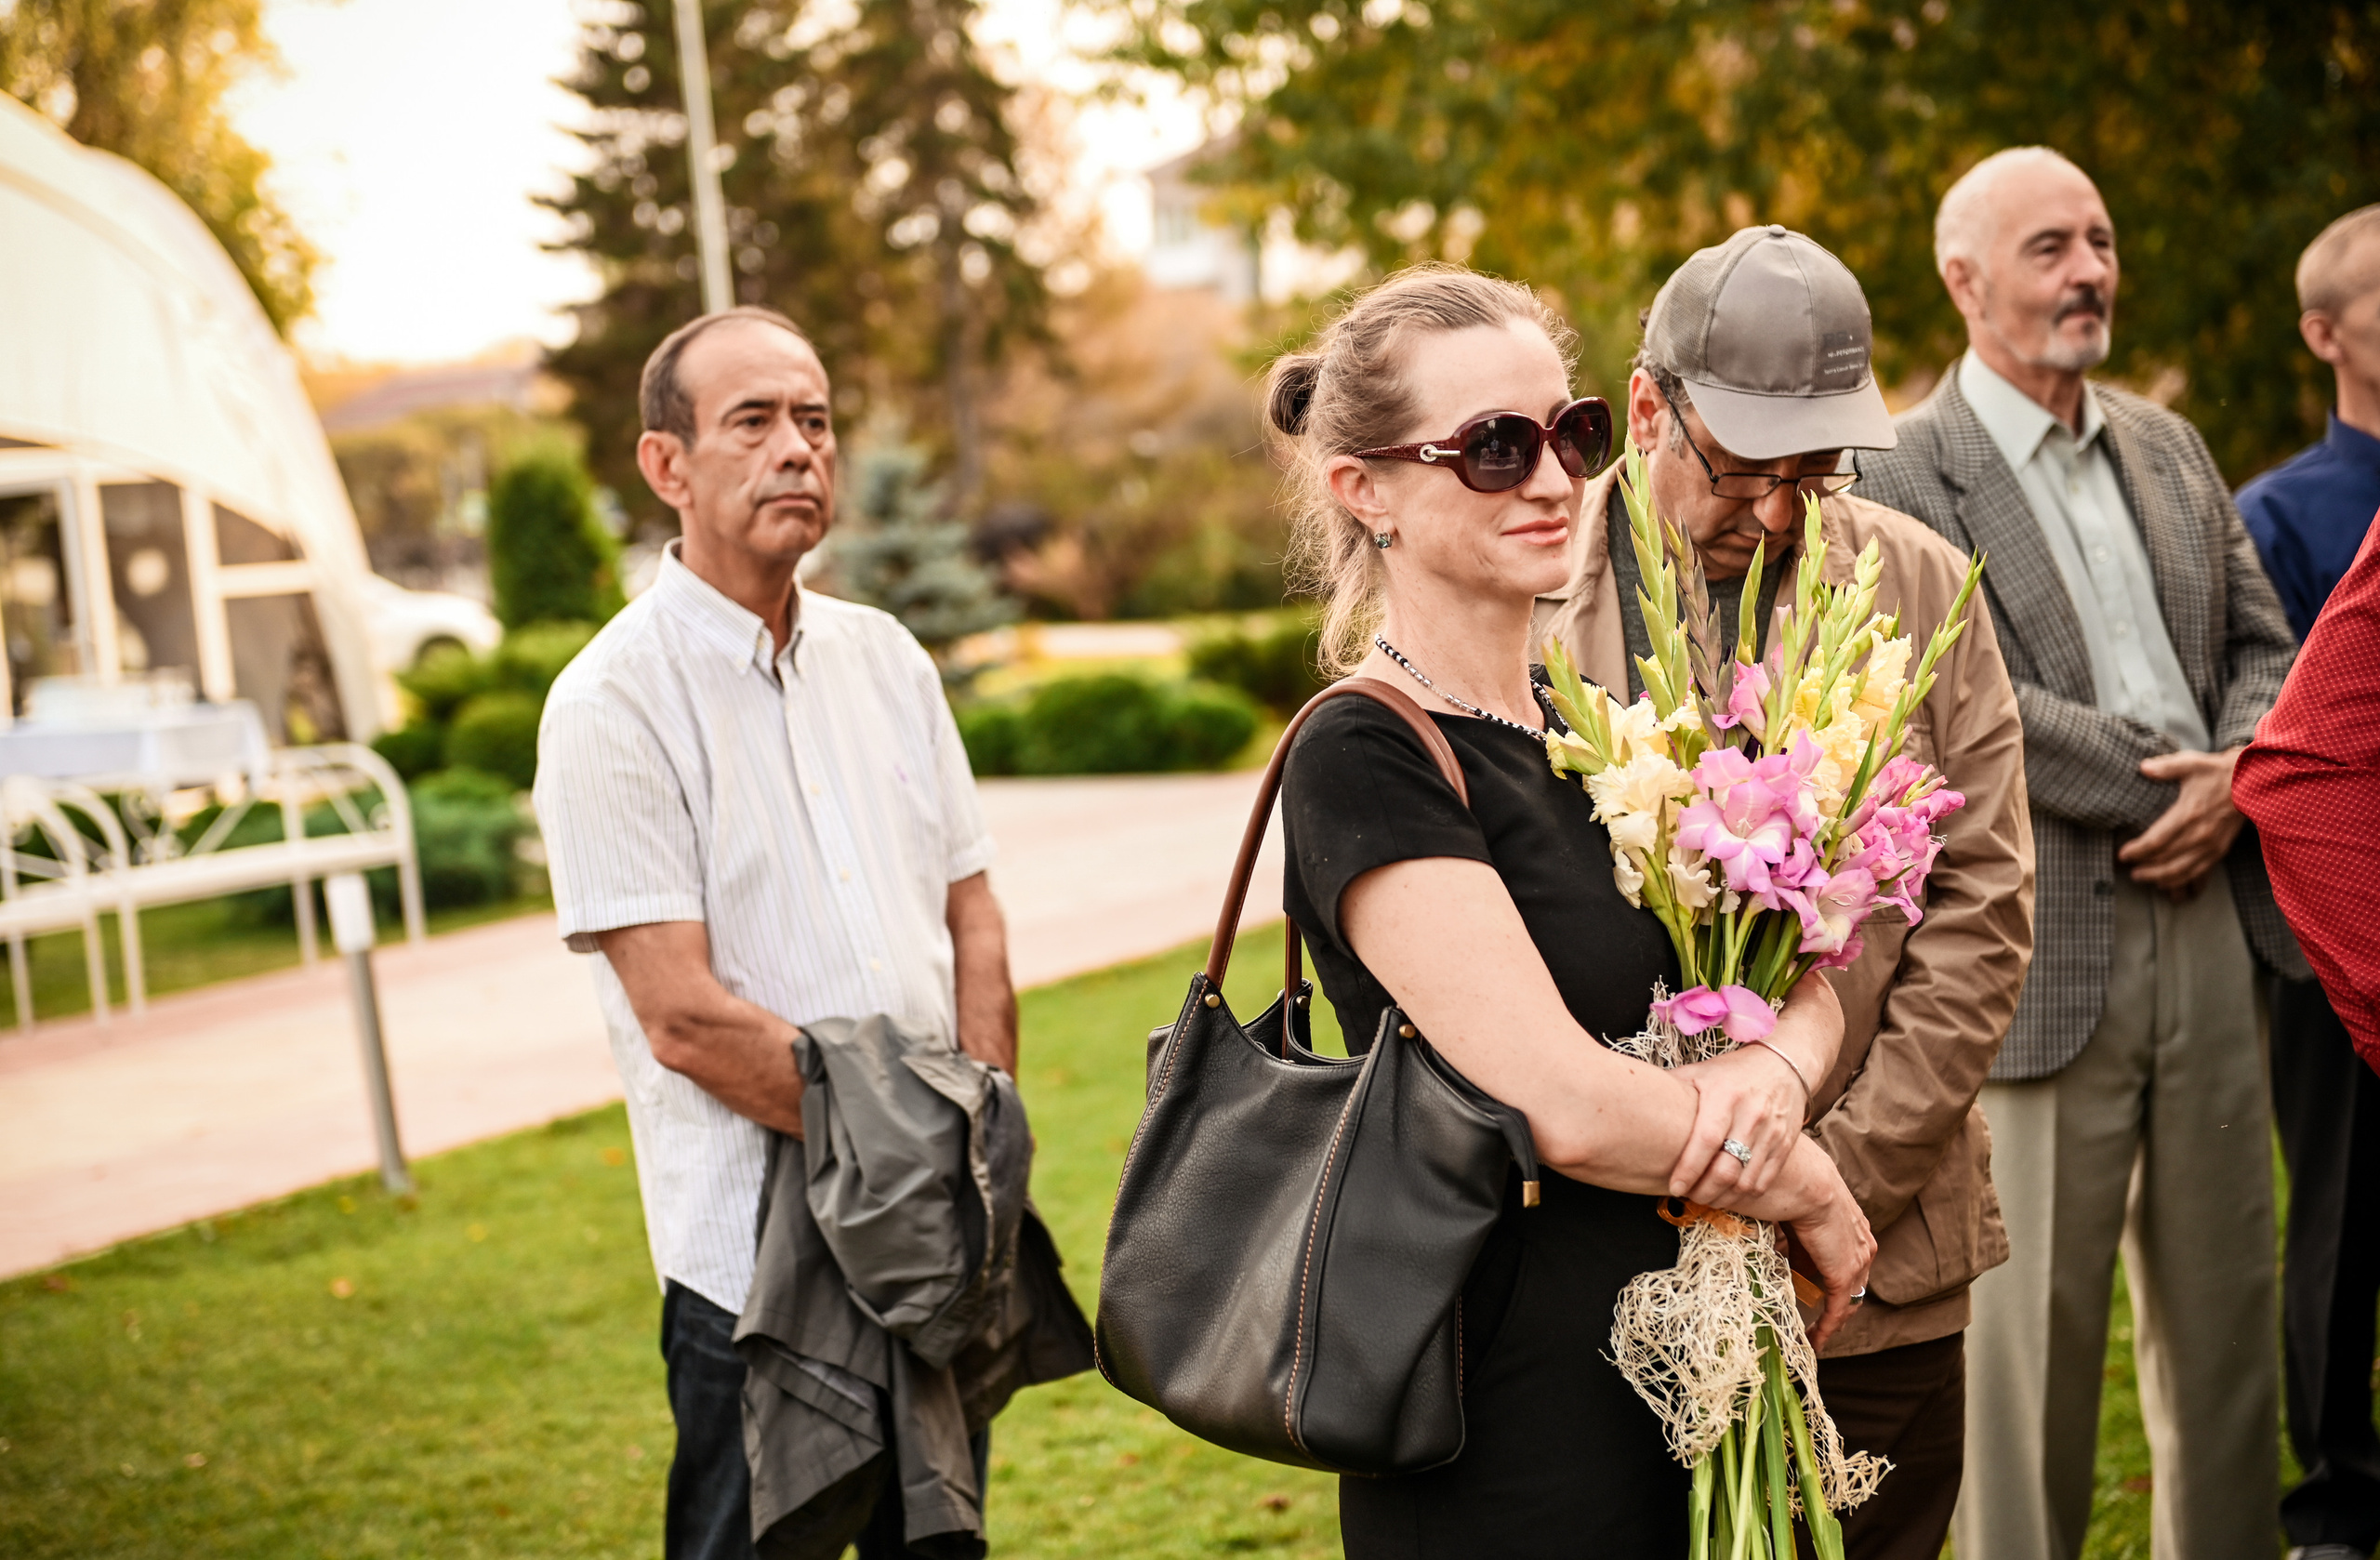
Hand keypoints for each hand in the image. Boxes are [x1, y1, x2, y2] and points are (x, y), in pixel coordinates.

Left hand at [1669, 1046, 1804, 1202]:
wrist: (1784, 1066)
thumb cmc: (1731, 1072)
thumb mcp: (1700, 1073)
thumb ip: (1672, 1090)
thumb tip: (1631, 1103)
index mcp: (1725, 1095)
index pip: (1706, 1139)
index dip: (1689, 1168)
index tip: (1675, 1187)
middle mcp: (1752, 1114)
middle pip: (1727, 1168)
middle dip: (1704, 1191)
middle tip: (1687, 1196)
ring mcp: (1772, 1131)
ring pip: (1747, 1181)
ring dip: (1723, 1197)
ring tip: (1704, 1197)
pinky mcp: (1785, 1145)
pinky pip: (1764, 1181)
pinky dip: (1744, 1195)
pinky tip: (1727, 1194)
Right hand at [1775, 1147, 1874, 1350]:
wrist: (1806, 1183)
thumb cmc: (1795, 1187)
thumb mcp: (1797, 1216)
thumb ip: (1794, 1240)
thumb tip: (1781, 1258)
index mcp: (1855, 1229)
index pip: (1851, 1264)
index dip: (1836, 1283)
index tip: (1818, 1295)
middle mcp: (1863, 1247)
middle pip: (1855, 1287)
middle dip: (1837, 1308)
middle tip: (1818, 1324)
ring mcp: (1858, 1262)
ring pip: (1848, 1301)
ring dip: (1831, 1321)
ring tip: (1812, 1336)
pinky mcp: (1844, 1274)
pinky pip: (1837, 1309)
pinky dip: (1825, 1327)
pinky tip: (1813, 1339)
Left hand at [2119, 748, 2244, 896]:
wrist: (2251, 783)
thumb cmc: (2216, 772)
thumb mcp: (2191, 763)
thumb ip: (2166, 766)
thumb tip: (2143, 767)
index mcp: (2188, 814)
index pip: (2156, 840)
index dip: (2137, 850)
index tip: (2122, 854)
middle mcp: (2200, 834)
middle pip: (2166, 860)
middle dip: (2145, 868)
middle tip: (2129, 870)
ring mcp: (2212, 845)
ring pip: (2182, 871)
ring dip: (2160, 878)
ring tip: (2142, 877)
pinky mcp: (2220, 850)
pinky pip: (2200, 873)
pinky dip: (2183, 881)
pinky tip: (2168, 884)